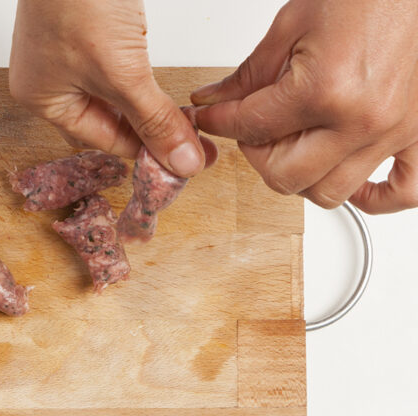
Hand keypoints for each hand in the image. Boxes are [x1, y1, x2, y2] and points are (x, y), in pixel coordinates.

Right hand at [9, 0, 216, 176]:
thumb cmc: (79, 1)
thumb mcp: (122, 74)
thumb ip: (154, 120)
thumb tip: (181, 162)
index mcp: (42, 99)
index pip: (101, 140)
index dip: (144, 152)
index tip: (184, 161)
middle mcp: (48, 81)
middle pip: (105, 122)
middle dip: (146, 132)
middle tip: (187, 143)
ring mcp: (65, 54)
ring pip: (113, 97)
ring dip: (146, 108)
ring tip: (182, 121)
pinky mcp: (85, 32)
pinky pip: (114, 71)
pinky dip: (139, 82)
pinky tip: (161, 89)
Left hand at [192, 0, 417, 213]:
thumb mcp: (291, 25)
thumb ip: (249, 75)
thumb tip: (214, 102)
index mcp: (325, 90)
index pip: (251, 127)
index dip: (219, 121)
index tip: (210, 117)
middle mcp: (361, 120)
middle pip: (283, 176)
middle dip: (256, 154)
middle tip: (254, 128)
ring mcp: (395, 132)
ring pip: (328, 192)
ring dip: (301, 175)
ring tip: (294, 144)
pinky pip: (403, 192)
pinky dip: (372, 198)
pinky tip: (349, 179)